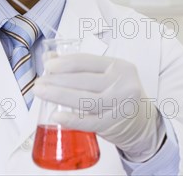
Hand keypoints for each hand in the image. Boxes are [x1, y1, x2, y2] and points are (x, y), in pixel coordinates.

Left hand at [33, 53, 165, 161]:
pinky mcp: (114, 125)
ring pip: (84, 99)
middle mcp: (122, 84)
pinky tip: (56, 115)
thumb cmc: (119, 93)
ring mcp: (119, 106)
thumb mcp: (106, 74)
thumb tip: (49, 58)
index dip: (64, 63)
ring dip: (58, 95)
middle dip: (56, 80)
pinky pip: (89, 122)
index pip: (86, 62)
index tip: (48, 66)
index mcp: (119, 66)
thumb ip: (79, 66)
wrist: (142, 122)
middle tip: (39, 82)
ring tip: (40, 92)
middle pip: (83, 80)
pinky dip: (71, 119)